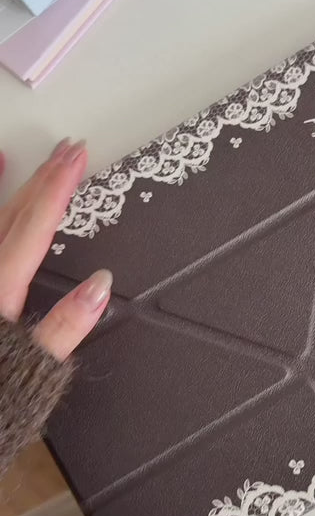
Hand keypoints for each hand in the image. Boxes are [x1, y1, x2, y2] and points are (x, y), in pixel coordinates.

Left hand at [0, 140, 111, 360]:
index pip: (34, 228)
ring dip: (5, 185)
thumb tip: (102, 285)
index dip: (58, 189)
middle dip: (43, 179)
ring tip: (12, 153)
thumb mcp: (32, 366)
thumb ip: (66, 327)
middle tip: (68, 149)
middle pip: (14, 215)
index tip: (76, 157)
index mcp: (0, 290)